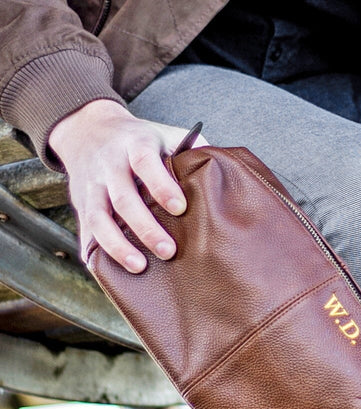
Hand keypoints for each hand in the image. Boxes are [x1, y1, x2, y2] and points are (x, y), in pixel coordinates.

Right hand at [49, 100, 206, 272]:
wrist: (88, 129)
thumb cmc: (141, 140)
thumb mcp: (163, 134)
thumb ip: (191, 148)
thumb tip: (222, 169)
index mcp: (134, 144)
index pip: (145, 162)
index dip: (162, 186)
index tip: (181, 208)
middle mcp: (109, 165)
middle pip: (123, 198)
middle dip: (146, 227)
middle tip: (170, 251)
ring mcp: (92, 186)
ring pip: (99, 218)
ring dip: (118, 245)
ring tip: (140, 267)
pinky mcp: (81, 204)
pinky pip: (85, 230)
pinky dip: (92, 250)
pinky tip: (103, 271)